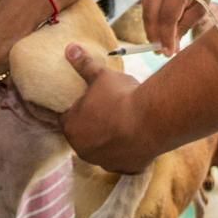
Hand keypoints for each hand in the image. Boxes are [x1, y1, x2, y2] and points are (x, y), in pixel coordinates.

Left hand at [60, 43, 154, 173]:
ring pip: (101, 149)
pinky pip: (121, 159)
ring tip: (122, 122)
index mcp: (71, 127)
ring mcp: (104, 162)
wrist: (151, 120)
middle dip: (91, 125)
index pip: (66, 118)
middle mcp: (82, 149)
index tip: (87, 102)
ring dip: (108, 139)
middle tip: (106, 110)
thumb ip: (83, 65)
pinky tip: (135, 137)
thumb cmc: (121, 97)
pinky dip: (126, 150)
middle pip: (83, 135)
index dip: (76, 109)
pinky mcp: (125, 169)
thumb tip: (69, 48)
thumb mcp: (101, 76)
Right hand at [141, 0, 215, 55]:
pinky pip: (146, 4)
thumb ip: (184, 27)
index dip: (166, 37)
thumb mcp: (200, 8)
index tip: (168, 53)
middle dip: (154, 35)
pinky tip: (157, 29)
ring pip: (146, 10)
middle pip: (151, 14)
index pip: (167, 17)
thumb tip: (171, 49)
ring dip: (151, 28)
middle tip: (159, 52)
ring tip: (158, 43)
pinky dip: (151, 18)